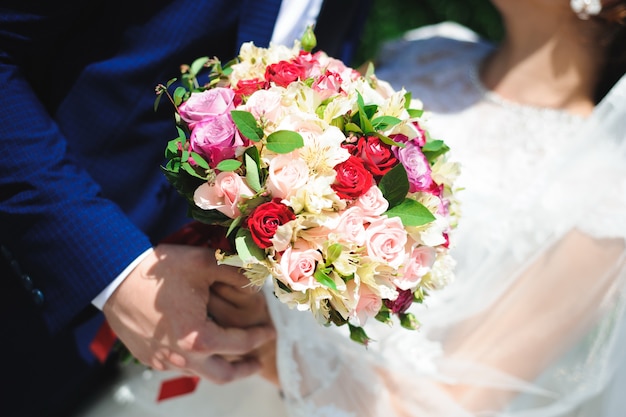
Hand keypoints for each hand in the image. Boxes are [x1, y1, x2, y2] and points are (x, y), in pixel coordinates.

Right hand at [102, 243, 274, 383]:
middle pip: (222, 376)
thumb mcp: (204, 263)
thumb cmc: (159, 272)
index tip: (270, 331)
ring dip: (218, 364)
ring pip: (199, 372)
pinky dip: (195, 360)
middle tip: (256, 362)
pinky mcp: (147, 357)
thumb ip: (236, 272)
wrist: (114, 277)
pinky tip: (198, 345)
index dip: (259, 337)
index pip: (240, 344)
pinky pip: (178, 365)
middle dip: (244, 370)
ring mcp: (163, 360)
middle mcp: (182, 357)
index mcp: (199, 338)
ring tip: (228, 352)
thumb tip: (258, 279)